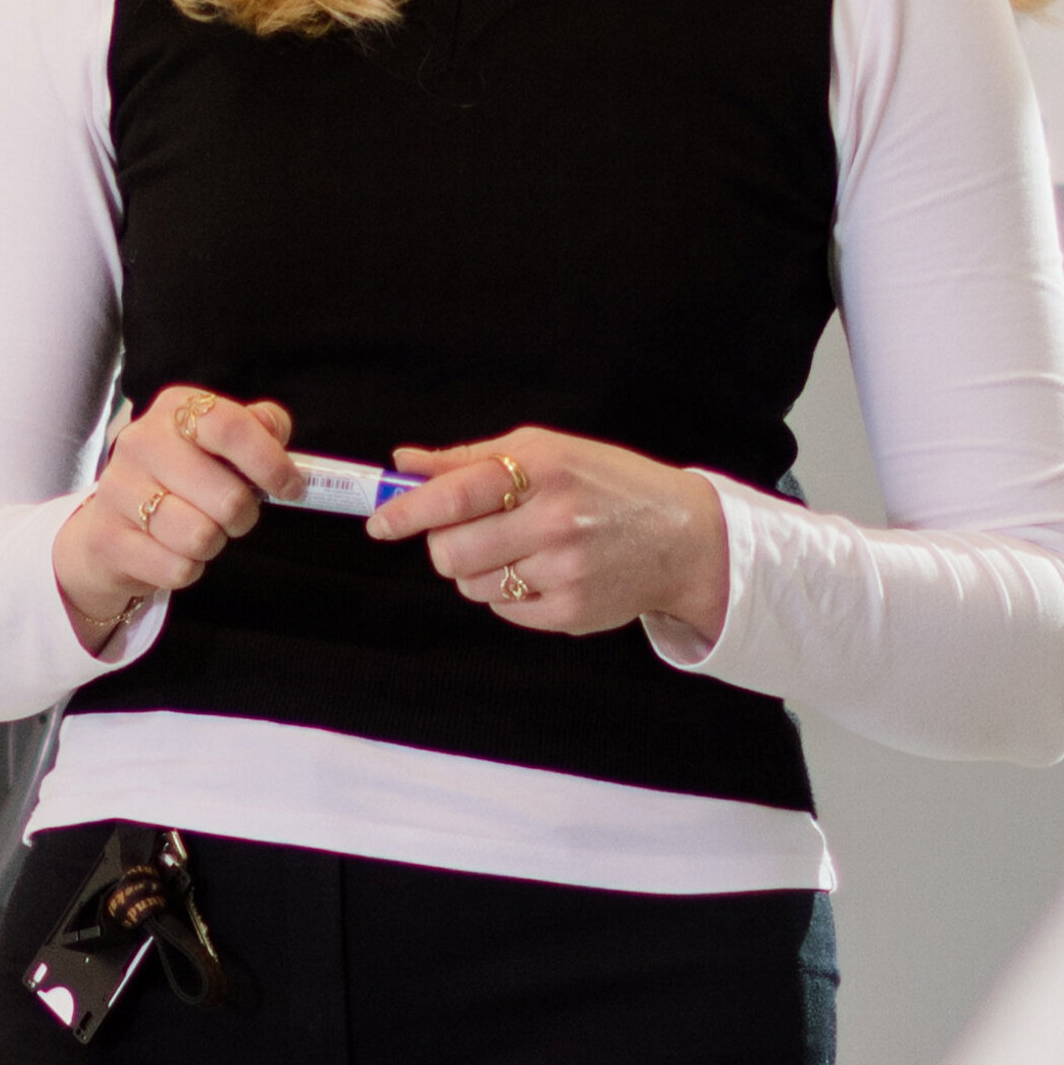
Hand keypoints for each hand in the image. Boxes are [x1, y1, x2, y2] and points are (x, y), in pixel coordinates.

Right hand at [54, 385, 293, 655]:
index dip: (269, 462)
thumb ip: (257, 428)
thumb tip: (277, 432)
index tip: (291, 488)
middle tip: (234, 515)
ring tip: (201, 532)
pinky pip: (177, 568)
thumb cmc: (180, 479)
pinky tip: (173, 551)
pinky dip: (187, 569)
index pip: (229, 426)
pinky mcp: (108, 538)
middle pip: (227, 496)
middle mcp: (141, 442)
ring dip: (214, 544)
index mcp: (174, 410)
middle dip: (244, 516)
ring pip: (201, 537)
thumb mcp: (218, 444)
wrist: (109, 525)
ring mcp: (118, 490)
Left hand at [367, 427, 729, 644]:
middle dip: (446, 545)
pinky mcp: (570, 612)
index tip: (380, 522)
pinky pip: (504, 610)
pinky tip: (542, 572)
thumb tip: (405, 462)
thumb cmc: (609, 485)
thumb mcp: (547, 451)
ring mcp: (563, 571)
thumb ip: (470, 459)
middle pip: (451, 552)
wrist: (683, 536)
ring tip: (518, 550)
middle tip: (470, 534)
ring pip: (472, 585)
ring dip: (478, 570)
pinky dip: (510, 594)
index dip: (407, 511)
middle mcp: (554, 520)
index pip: (455, 494)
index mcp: (544, 469)